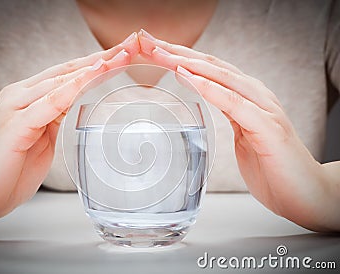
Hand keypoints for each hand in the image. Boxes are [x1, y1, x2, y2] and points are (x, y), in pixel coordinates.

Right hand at [0, 33, 139, 234]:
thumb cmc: (11, 168)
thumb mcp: (43, 138)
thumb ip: (56, 118)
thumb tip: (78, 106)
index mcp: (28, 97)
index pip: (67, 73)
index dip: (96, 62)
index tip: (123, 54)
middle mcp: (21, 95)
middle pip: (67, 70)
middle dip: (101, 58)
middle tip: (129, 47)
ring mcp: (16, 107)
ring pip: (60, 81)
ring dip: (93, 69)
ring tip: (119, 58)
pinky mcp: (15, 125)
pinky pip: (49, 103)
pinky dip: (72, 89)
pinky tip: (90, 79)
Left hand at [138, 30, 338, 231]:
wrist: (306, 193)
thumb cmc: (272, 166)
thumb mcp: (243, 134)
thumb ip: (230, 115)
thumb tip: (209, 106)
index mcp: (247, 97)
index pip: (209, 69)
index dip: (180, 57)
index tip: (153, 49)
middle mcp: (255, 95)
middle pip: (211, 65)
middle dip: (177, 52)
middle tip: (147, 42)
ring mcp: (263, 109)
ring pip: (221, 77)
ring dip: (187, 63)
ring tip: (160, 53)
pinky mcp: (268, 128)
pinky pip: (235, 103)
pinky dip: (210, 89)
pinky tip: (189, 77)